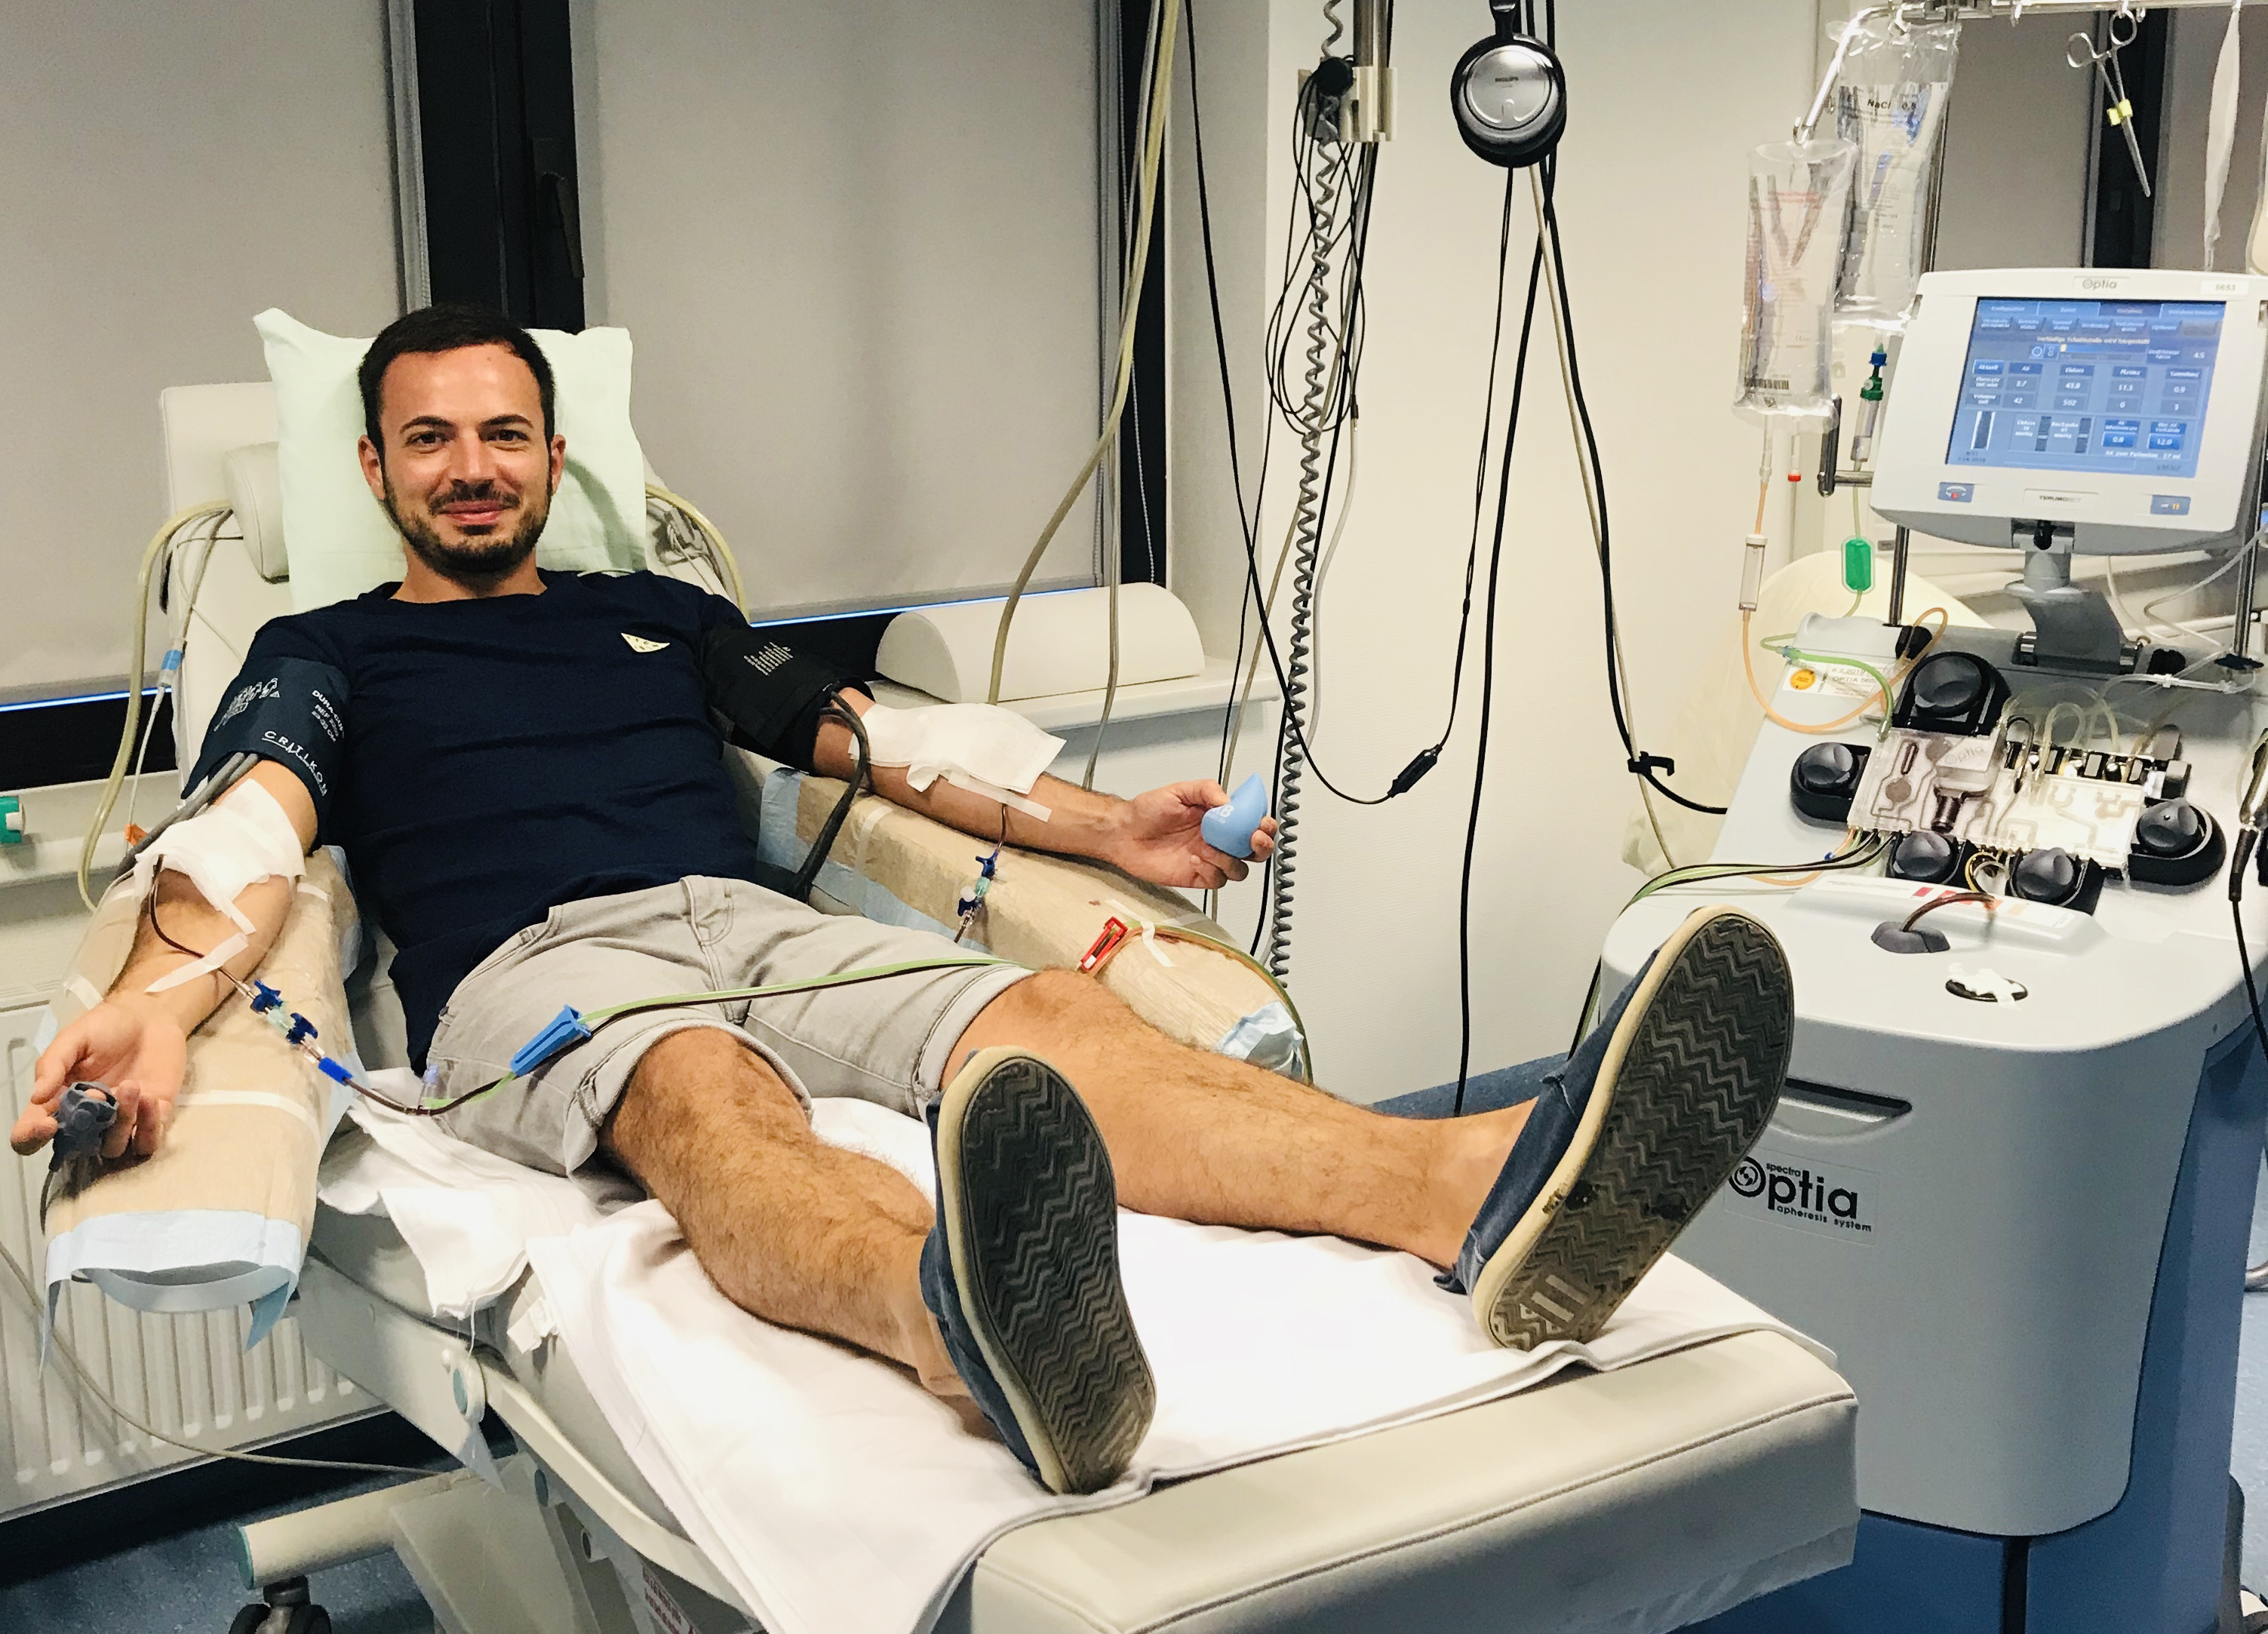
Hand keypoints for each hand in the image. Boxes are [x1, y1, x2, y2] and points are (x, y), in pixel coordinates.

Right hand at [11, 998, 188, 1161]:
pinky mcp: (152, 1118)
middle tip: (98, 1093)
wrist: (150, 1017)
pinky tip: (150, 1098)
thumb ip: (53, 1065)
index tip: (47, 1124)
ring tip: (130, 1085)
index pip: (31, 1133)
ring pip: (113, 1148)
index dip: (32, 1138)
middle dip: (85, 1129)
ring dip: (120, 1125)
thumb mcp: (73, 1039)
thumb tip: (36, 1096)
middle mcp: (86, 1118)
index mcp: (57, 1102)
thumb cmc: (106, 1027)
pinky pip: (148, 1143)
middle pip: (74, 1149)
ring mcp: (119, 1122)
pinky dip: (149, 1127)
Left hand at [1103, 781, 1278, 890]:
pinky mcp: (1198, 876)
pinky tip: (1194, 859)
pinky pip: (1217, 880)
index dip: (1264, 825)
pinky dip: (1211, 870)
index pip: (1253, 822)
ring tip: (1208, 848)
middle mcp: (1219, 839)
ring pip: (1239, 869)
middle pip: (1255, 850)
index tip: (1261, 823)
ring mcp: (1210, 860)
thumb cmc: (1148, 811)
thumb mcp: (1178, 791)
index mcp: (1220, 817)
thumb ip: (1206, 790)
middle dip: (1262, 846)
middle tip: (1252, 839)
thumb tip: (1228, 801)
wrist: (1124, 833)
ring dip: (1230, 859)